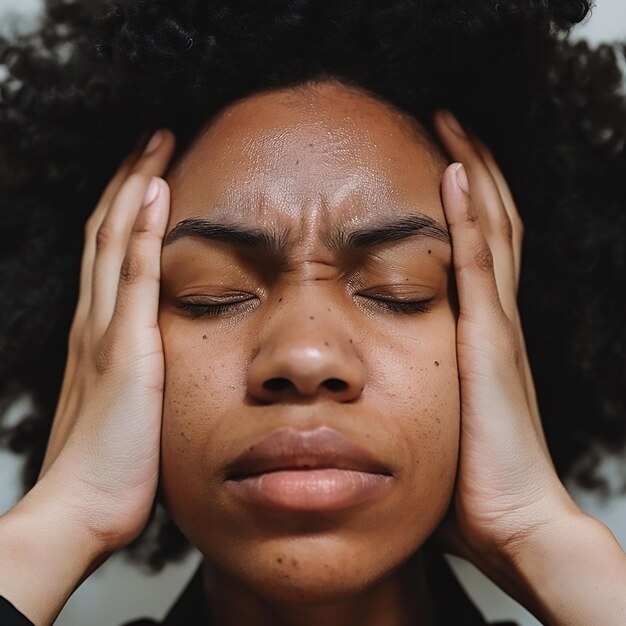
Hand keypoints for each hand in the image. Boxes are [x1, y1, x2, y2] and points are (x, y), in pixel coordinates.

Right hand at [32, 129, 174, 550]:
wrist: (84, 506)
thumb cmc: (109, 466)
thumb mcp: (125, 406)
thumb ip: (135, 374)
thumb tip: (154, 359)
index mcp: (97, 333)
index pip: (110, 254)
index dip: (125, 211)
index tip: (147, 175)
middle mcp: (95, 321)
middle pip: (107, 232)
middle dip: (128, 182)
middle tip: (150, 141)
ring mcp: (106, 330)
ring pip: (115, 239)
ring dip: (135, 188)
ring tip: (155, 144)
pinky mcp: (125, 347)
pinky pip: (133, 274)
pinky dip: (142, 229)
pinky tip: (156, 191)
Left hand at [431, 111, 582, 601]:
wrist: (512, 523)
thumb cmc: (473, 484)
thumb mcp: (435, 421)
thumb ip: (414, 391)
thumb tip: (372, 387)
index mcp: (480, 336)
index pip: (476, 251)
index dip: (465, 204)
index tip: (439, 162)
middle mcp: (492, 320)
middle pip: (488, 225)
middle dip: (472, 170)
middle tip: (449, 123)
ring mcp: (494, 327)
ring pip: (489, 230)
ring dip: (471, 174)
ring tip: (451, 125)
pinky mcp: (488, 341)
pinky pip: (476, 263)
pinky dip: (467, 216)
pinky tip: (452, 174)